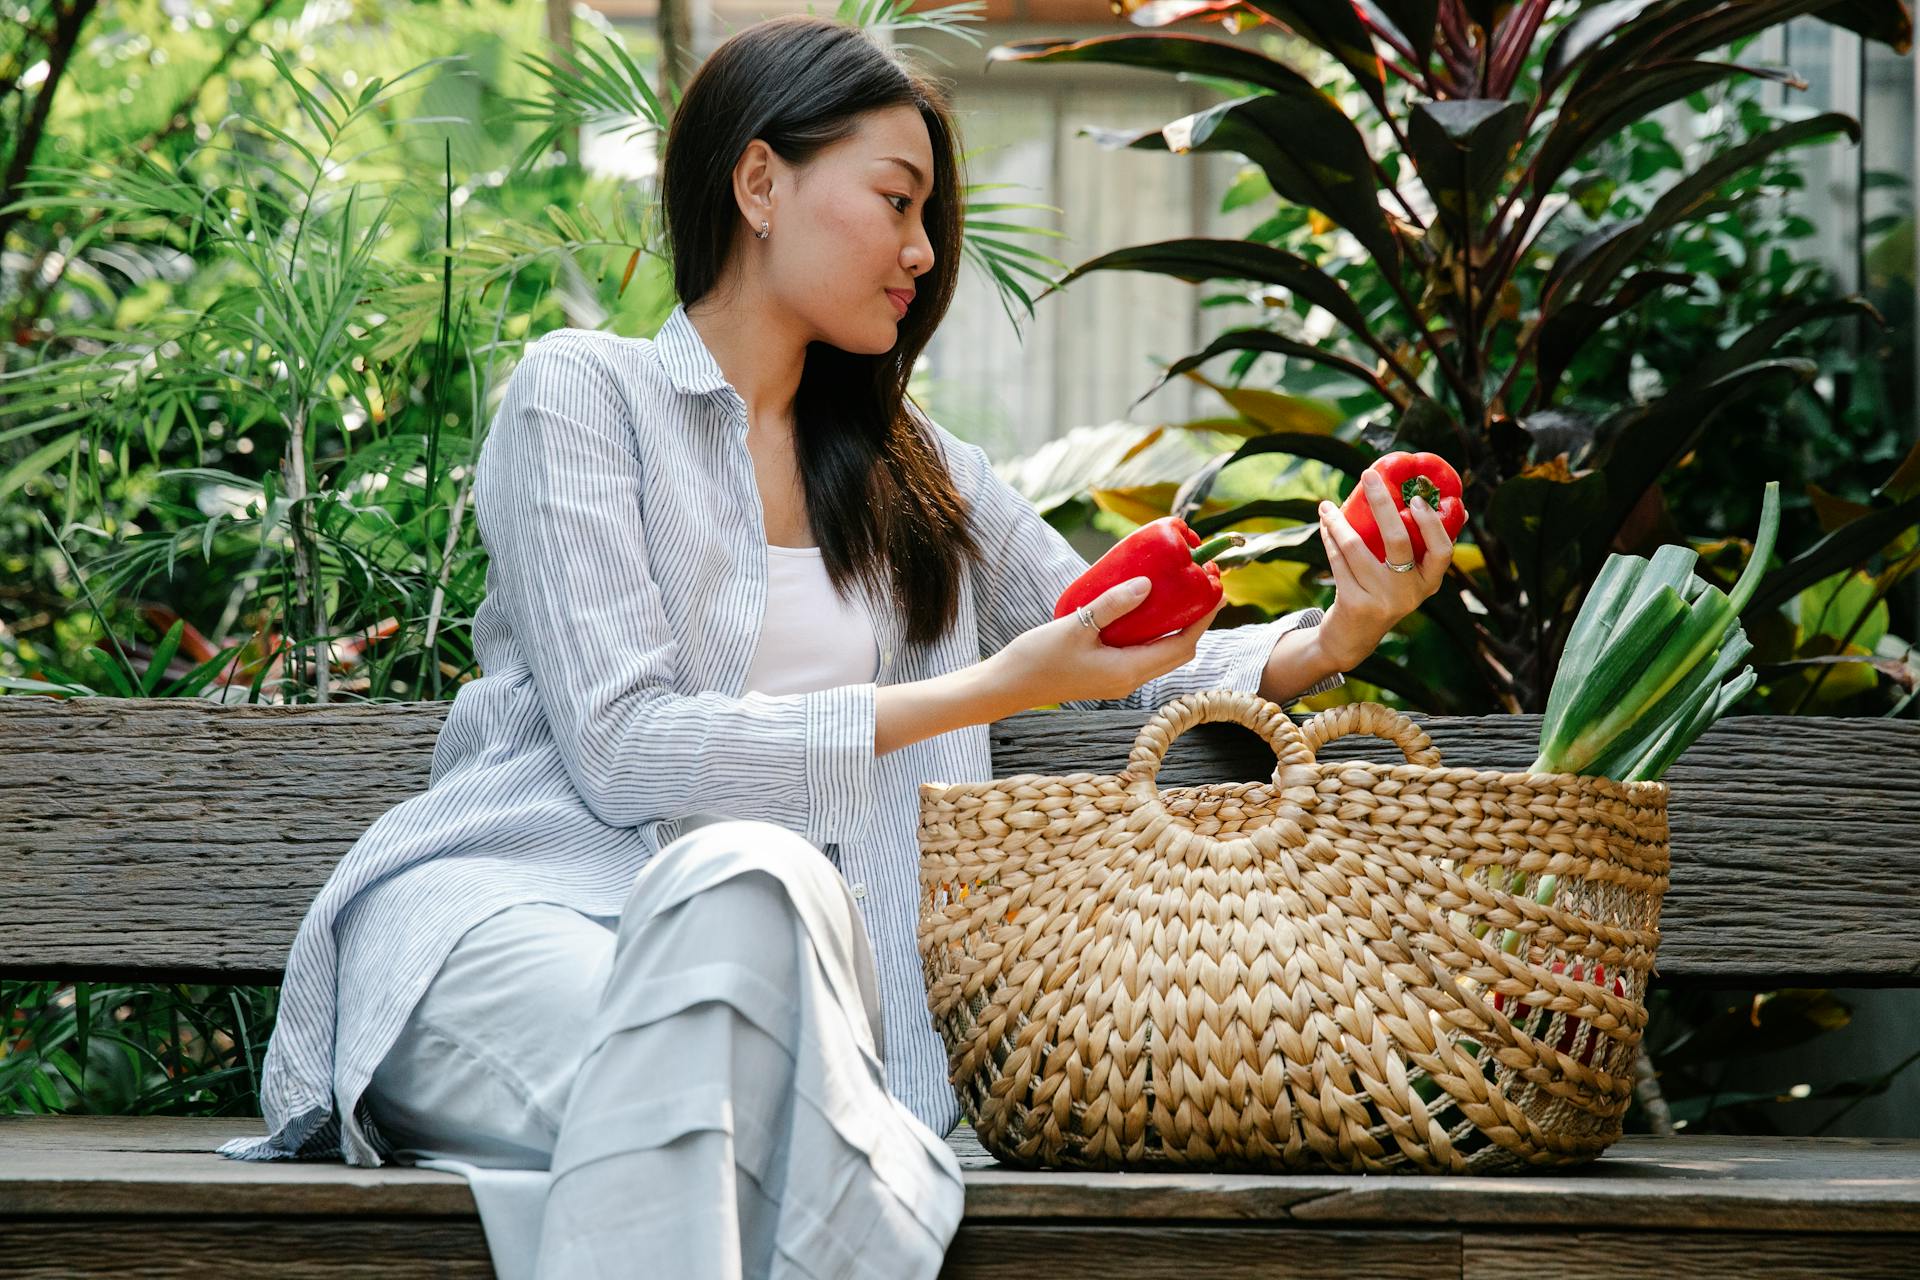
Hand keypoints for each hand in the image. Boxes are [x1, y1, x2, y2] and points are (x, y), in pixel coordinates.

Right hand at [989, 575, 1226, 710]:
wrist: (1006, 686)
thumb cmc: (1036, 659)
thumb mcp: (1076, 626)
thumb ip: (1112, 605)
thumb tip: (1149, 583)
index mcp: (1128, 671)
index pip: (1182, 645)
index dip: (1203, 618)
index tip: (1215, 589)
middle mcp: (1129, 679)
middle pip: (1178, 651)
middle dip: (1195, 620)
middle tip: (1201, 586)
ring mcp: (1118, 679)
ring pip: (1160, 653)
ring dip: (1174, 625)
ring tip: (1177, 592)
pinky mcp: (1106, 674)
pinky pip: (1141, 652)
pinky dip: (1151, 631)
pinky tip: (1141, 607)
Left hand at [1315, 468, 1454, 668]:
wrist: (1352, 640)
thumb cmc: (1384, 596)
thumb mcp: (1411, 579)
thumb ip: (1427, 549)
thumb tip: (1460, 509)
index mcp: (1429, 583)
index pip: (1442, 551)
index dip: (1431, 523)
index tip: (1415, 498)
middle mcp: (1410, 593)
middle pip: (1398, 540)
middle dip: (1381, 503)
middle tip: (1368, 475)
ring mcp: (1381, 599)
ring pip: (1357, 548)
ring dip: (1339, 521)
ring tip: (1327, 506)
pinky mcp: (1354, 604)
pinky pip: (1338, 561)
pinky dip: (1329, 539)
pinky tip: (1324, 525)